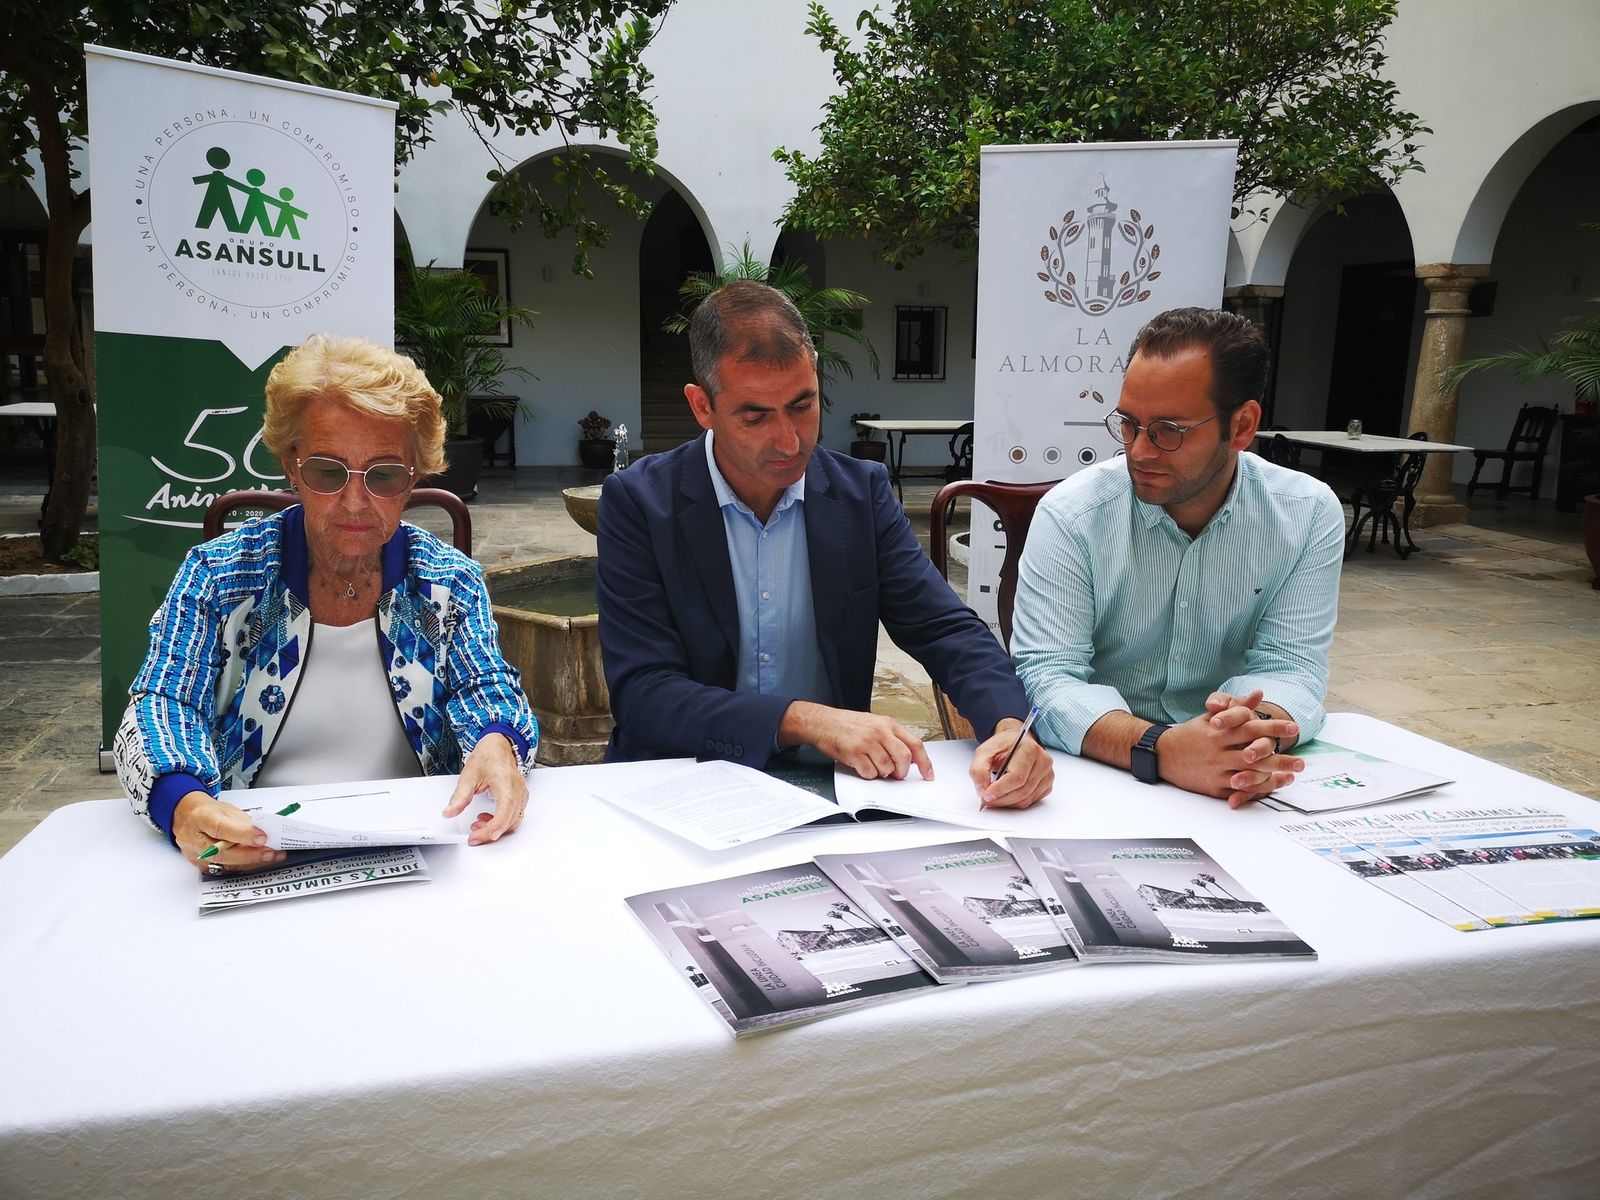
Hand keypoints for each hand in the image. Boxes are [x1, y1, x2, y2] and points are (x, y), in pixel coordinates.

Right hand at [173, 791, 285, 872]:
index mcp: (201, 818)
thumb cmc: (209, 812)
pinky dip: (244, 865)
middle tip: (270, 852)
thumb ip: (243, 822)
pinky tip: (259, 862)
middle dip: (250, 854)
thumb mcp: (227, 809)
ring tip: (271, 857)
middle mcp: (194, 839)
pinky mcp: (202, 866)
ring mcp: (196, 856)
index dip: (243, 835)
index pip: (221, 828)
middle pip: (222, 853)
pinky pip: (225, 869)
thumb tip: (264, 832)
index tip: (262, 838)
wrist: (189, 818)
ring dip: (251, 862)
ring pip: (225, 864)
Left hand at [444, 733, 529, 844]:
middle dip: (490, 832)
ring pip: (514, 820)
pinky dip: (501, 822)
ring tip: (478, 825)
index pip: (505, 810)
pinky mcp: (520, 797)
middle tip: (474, 836)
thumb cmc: (488, 756)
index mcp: (506, 782)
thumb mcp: (469, 775)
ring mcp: (521, 793)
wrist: (498, 746)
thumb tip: (450, 812)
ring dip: (496, 828)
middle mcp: (517, 789)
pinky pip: (514, 815)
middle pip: (509, 820)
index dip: (494, 826)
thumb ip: (460, 796)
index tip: (481, 835)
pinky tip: (487, 818)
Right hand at [780, 701, 933, 780]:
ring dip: (882, 773)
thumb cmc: (847, 724)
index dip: (925, 762)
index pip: (915, 744)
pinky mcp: (854, 753)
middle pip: (904, 757)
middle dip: (902, 771)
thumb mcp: (874, 723)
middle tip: (896, 774)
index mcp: (888, 724)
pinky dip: (868, 775)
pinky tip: (862, 766)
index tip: (928, 774)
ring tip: (873, 766)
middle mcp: (880, 731)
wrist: (823, 722)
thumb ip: (892, 738)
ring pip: (887, 768)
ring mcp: (867, 742)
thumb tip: (908, 757)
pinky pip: (870, 773)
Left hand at [969, 718, 1052, 808]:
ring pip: (1027, 799)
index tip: (986, 795)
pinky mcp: (1047, 784)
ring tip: (995, 798)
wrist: (1015, 743)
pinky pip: (1031, 801)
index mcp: (1029, 749)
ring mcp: (1047, 774)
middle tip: (987, 800)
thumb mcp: (984, 752)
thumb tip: (982, 790)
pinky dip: (1016, 803)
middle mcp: (1043, 761)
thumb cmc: (1002, 747)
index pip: (1017, 777)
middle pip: (1022, 790)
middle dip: (1002, 799)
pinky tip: (1006, 796)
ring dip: (1008, 803)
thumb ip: (978, 770)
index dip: (1000, 789)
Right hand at [1163, 689, 1303, 807]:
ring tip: (1291, 776)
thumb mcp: (1210, 717)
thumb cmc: (1190, 734)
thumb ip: (1236, 707)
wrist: (1163, 755)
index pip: (1251, 728)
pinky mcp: (1213, 787)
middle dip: (1280, 759)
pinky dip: (1255, 790)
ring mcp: (1216, 771)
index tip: (1293, 728)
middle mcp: (1218, 752)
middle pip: (1255, 755)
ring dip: (1272, 777)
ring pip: (1249, 775)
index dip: (1273, 727)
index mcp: (1219, 732)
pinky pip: (1238, 790)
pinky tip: (1270, 787)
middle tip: (1301, 762)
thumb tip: (1258, 693)